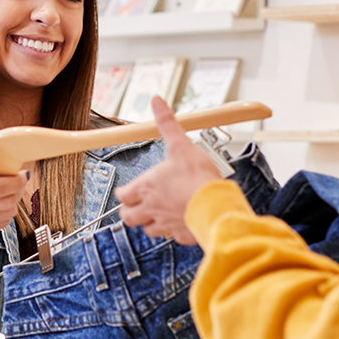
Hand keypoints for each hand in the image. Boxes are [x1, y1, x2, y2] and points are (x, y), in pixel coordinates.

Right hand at [0, 153, 27, 237]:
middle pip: (5, 203)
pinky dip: (4, 214)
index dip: (15, 182)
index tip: (24, 175)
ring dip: (12, 203)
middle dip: (17, 191)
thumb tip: (19, 163)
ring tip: (4, 194)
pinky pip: (2, 224)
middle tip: (17, 183)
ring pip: (7, 214)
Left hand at [116, 96, 221, 244]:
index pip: (123, 196)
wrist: (215, 205)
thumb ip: (167, 123)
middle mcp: (152, 209)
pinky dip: (173, 231)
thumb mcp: (180, 144)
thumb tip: (157, 102)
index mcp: (147, 188)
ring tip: (157, 214)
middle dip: (130, 212)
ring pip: (148, 230)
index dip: (123, 192)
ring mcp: (166, 225)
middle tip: (136, 205)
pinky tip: (180, 222)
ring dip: (149, 223)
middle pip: (128, 218)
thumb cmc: (197, 177)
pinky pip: (172, 236)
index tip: (126, 190)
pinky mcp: (182, 235)